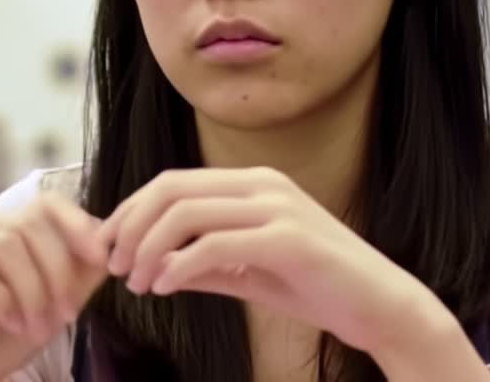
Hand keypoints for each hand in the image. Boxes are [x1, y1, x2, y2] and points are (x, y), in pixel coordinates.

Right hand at [0, 195, 109, 381]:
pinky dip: (0, 299)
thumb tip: (107, 240)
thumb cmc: (8, 336)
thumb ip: (82, 270)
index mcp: (1, 224)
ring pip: (2, 245)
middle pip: (26, 225)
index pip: (44, 203)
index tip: (100, 259)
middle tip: (67, 315)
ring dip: (31, 291)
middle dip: (55, 272)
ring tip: (39, 327)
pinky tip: (12, 324)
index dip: (75, 225)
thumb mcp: (58, 301)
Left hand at [97, 167, 433, 354]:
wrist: (381, 307)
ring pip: (186, 213)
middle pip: (171, 189)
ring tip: (138, 283)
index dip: (131, 211)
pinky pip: (215, 245)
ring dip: (150, 248)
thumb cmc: (317, 288)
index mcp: (253, 183)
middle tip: (116, 267)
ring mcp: (277, 207)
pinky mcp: (289, 239)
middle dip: (131, 227)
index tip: (108, 247)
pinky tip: (166, 287)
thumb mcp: (248, 272)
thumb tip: (151, 264)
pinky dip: (180, 266)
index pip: (172, 181)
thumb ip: (203, 261)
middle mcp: (263, 184)